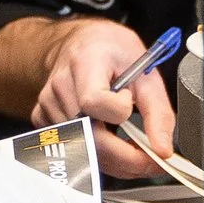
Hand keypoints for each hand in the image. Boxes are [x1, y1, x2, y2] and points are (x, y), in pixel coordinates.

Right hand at [28, 18, 174, 182]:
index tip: (131, 103)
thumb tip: (162, 150)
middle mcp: (61, 84)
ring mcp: (47, 102)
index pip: (94, 101)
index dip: (118, 111)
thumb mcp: (145, 72)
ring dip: (113, 159)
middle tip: (149, 160)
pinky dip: (96, 155)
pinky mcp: (41, 117)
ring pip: (81, 148)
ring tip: (130, 146)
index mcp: (86, 62)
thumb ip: (158, 112)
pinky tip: (108, 140)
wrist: (83, 42)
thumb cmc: (113, 52)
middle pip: (87, 136)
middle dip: (124, 158)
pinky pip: (70, 148)